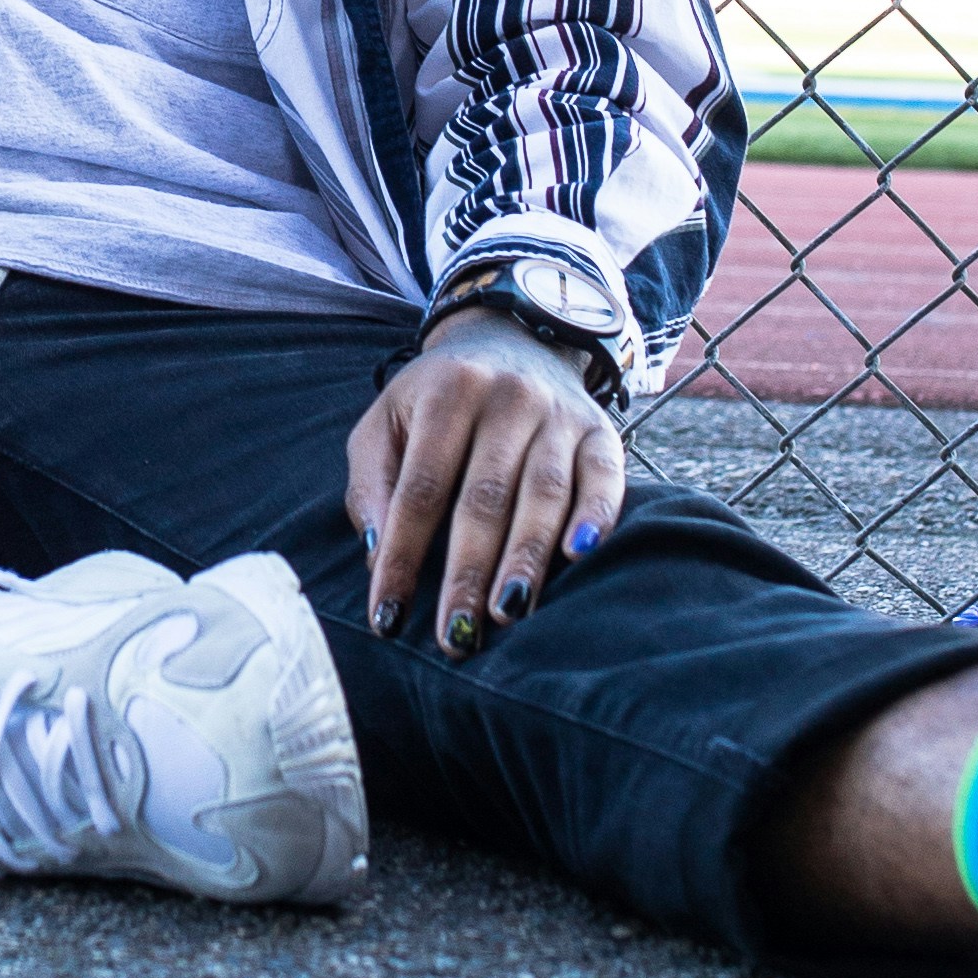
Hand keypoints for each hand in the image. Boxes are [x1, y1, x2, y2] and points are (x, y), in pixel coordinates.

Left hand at [346, 309, 626, 655]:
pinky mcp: (601, 430)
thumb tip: (375, 553)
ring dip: (526, 559)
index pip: (420, 489)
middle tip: (455, 636)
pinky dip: (596, 515)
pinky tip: (580, 556)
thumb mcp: (386, 422)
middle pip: (484, 498)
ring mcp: (559, 414)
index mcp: (448, 393)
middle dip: (467, 573)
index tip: (389, 618)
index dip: (402, 556)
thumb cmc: (435, 402)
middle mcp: (508, 398)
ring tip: (507, 614)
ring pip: (543, 494)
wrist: (511, 342)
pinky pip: (604, 476)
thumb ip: (372, 483)